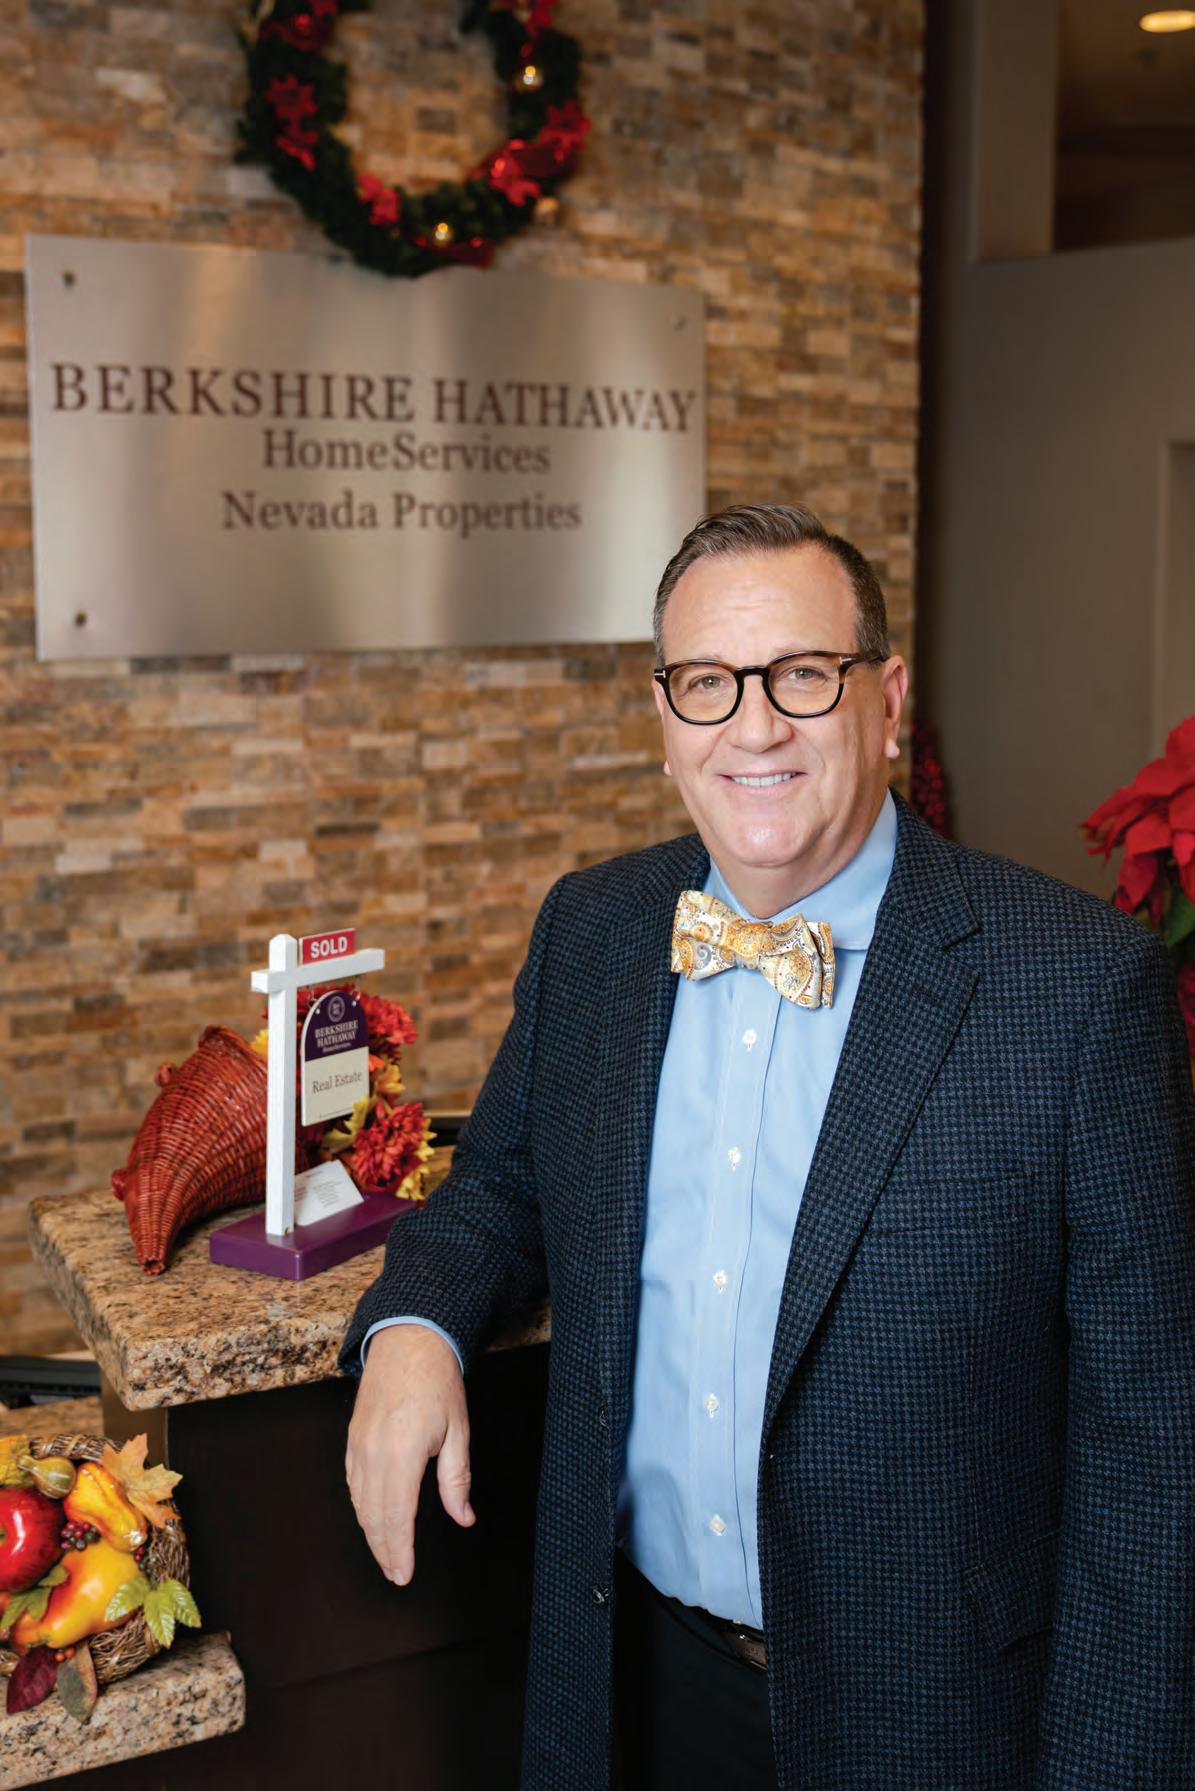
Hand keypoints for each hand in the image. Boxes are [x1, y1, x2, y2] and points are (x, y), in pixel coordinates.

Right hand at [345, 1323, 474, 1585]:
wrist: (408, 1341)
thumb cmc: (437, 1382)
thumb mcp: (457, 1431)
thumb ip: (456, 1480)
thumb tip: (464, 1517)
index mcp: (402, 1454)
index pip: (397, 1517)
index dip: (400, 1551)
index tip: (404, 1575)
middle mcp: (373, 1453)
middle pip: (374, 1517)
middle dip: (384, 1550)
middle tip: (397, 1575)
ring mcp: (358, 1446)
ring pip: (360, 1503)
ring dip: (372, 1533)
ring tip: (386, 1554)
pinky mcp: (352, 1438)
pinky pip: (353, 1483)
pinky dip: (362, 1507)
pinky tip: (373, 1518)